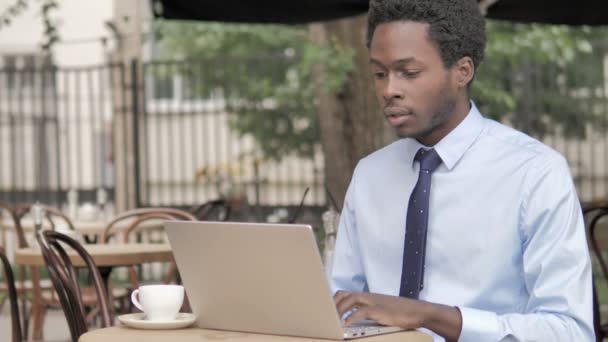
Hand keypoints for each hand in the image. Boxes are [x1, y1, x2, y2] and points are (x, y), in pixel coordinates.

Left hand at [334, 290, 462, 340]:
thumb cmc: (402, 312)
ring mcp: (374, 302)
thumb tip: (358, 319)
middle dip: (333, 304)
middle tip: (326, 317)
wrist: (419, 311)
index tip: (327, 311)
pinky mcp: (379, 310)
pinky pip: (361, 311)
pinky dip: (351, 317)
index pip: (346, 293)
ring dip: (339, 310)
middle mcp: (369, 296)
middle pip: (344, 294)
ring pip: (350, 299)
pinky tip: (346, 325)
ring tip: (333, 321)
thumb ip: (371, 311)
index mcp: (369, 297)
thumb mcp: (384, 309)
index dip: (335, 301)